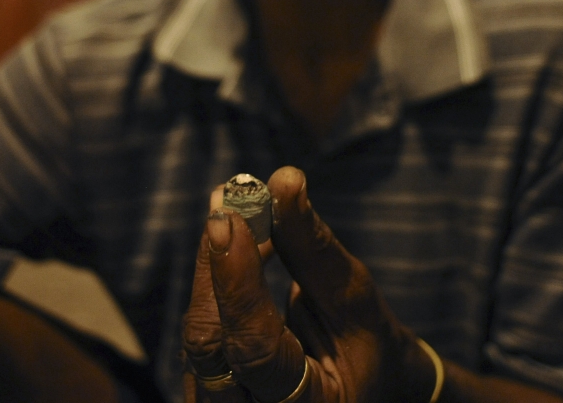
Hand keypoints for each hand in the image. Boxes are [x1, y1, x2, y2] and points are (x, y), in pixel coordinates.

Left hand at [181, 166, 438, 402]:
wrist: (362, 384)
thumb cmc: (364, 342)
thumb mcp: (354, 297)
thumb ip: (312, 247)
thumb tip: (283, 180)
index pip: (255, 351)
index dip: (239, 284)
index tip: (229, 219)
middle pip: (211, 344)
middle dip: (216, 266)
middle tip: (228, 201)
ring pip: (198, 336)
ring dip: (214, 266)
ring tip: (237, 211)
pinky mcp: (207, 390)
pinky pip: (199, 331)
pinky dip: (213, 280)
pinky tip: (231, 242)